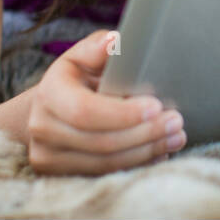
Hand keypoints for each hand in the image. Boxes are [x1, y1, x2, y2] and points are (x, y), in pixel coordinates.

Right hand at [26, 29, 183, 174]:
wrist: (49, 108)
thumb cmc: (77, 76)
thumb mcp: (85, 55)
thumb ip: (99, 47)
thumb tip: (115, 43)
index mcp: (49, 93)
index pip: (85, 111)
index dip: (122, 113)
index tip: (156, 106)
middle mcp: (42, 128)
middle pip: (99, 141)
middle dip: (144, 133)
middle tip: (176, 121)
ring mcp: (47, 156)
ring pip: (104, 163)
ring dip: (146, 151)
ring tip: (176, 136)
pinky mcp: (59, 176)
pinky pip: (104, 176)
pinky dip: (137, 165)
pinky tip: (159, 152)